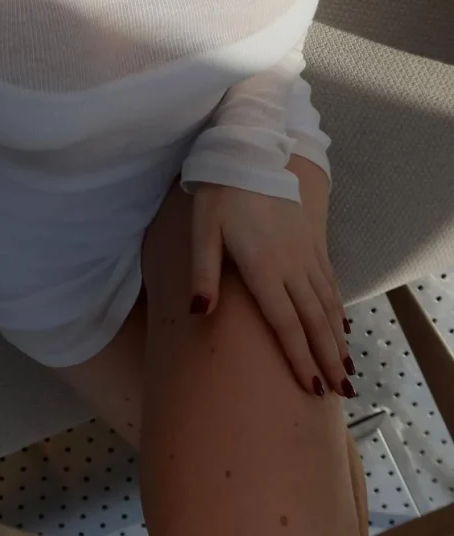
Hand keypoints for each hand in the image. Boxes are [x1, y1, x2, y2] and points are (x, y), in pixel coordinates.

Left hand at [188, 182, 355, 398]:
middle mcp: (290, 264)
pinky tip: (342, 324)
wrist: (250, 153)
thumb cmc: (220, 194)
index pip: (284, 321)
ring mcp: (305, 251)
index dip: (298, 356)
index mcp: (262, 266)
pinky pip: (329, 280)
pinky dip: (338, 306)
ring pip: (326, 303)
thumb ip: (203, 273)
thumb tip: (199, 312)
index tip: (311, 386)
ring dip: (337, 338)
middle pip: (312, 319)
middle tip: (341, 392)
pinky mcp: (311, 240)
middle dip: (327, 358)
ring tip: (346, 368)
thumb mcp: (202, 231)